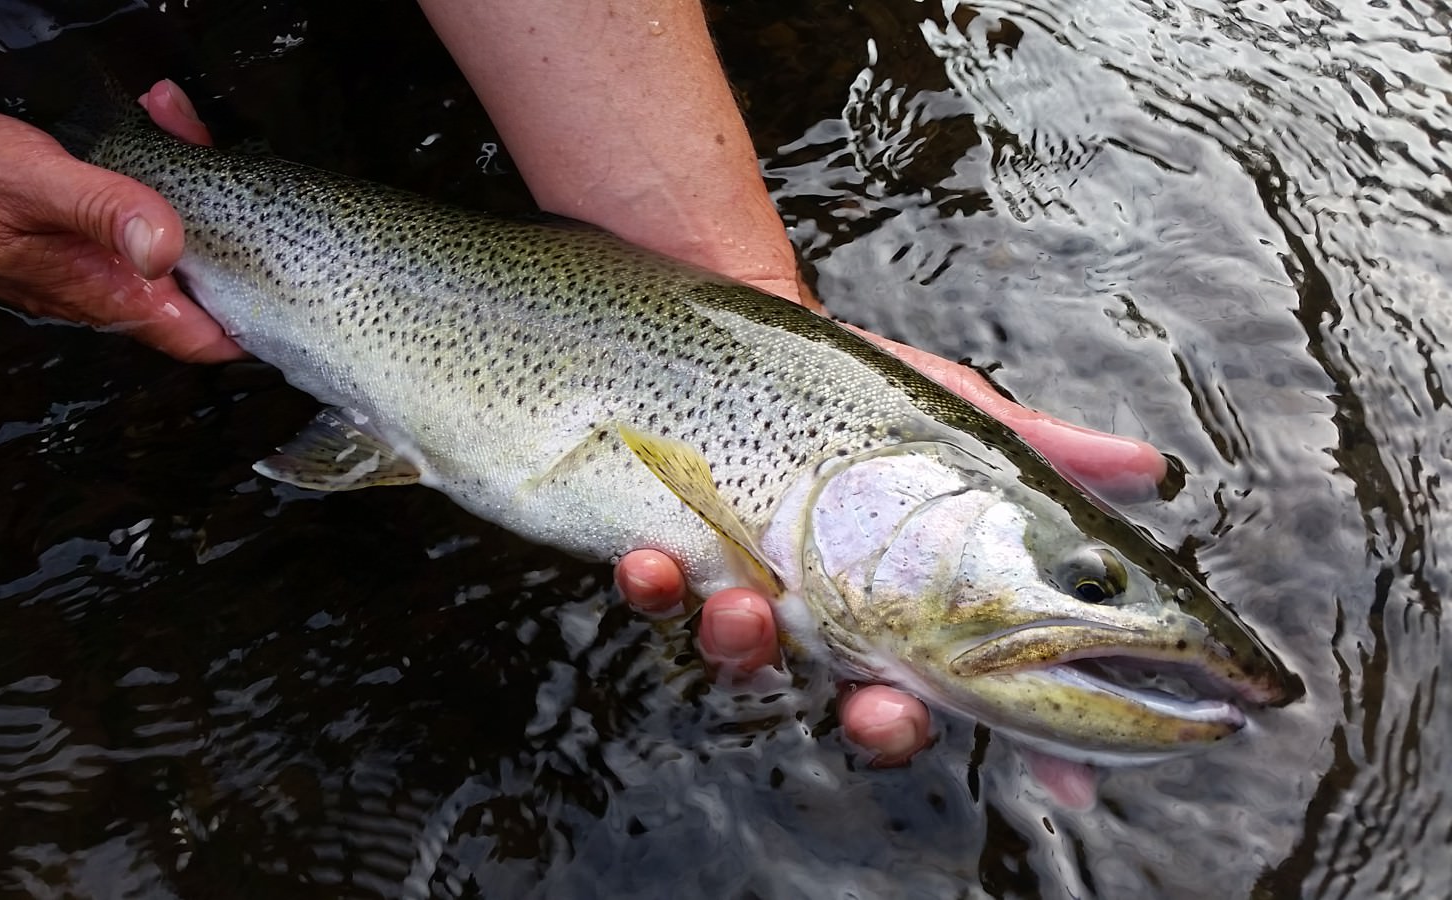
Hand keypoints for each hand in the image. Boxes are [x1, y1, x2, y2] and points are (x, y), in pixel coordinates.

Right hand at [0, 84, 235, 360]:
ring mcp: (92, 268)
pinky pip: (136, 217)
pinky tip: (147, 123)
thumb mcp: (33, 183)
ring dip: (188, 184)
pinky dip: (152, 176)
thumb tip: (168, 248)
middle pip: (199, 279)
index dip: (256, 321)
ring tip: (174, 118)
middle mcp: (105, 291)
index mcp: (104, 293)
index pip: (203, 337)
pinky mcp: (79, 239)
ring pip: (170, 242)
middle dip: (226, 222)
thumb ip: (104, 212)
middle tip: (216, 148)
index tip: (294, 287)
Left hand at [614, 334, 1167, 765]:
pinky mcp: (678, 559)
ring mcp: (752, 593)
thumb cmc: (867, 397)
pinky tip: (650, 563)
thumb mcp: (959, 423)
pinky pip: (657, 600)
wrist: (754, 335)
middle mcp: (834, 618)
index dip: (1031, 743)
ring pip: (752, 660)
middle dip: (878, 724)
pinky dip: (651, 590)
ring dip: (746, 646)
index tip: (1072, 780)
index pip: (984, 687)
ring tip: (742, 604)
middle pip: (865, 704)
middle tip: (882, 713)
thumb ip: (1045, 455)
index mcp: (913, 606)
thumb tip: (1150, 469)